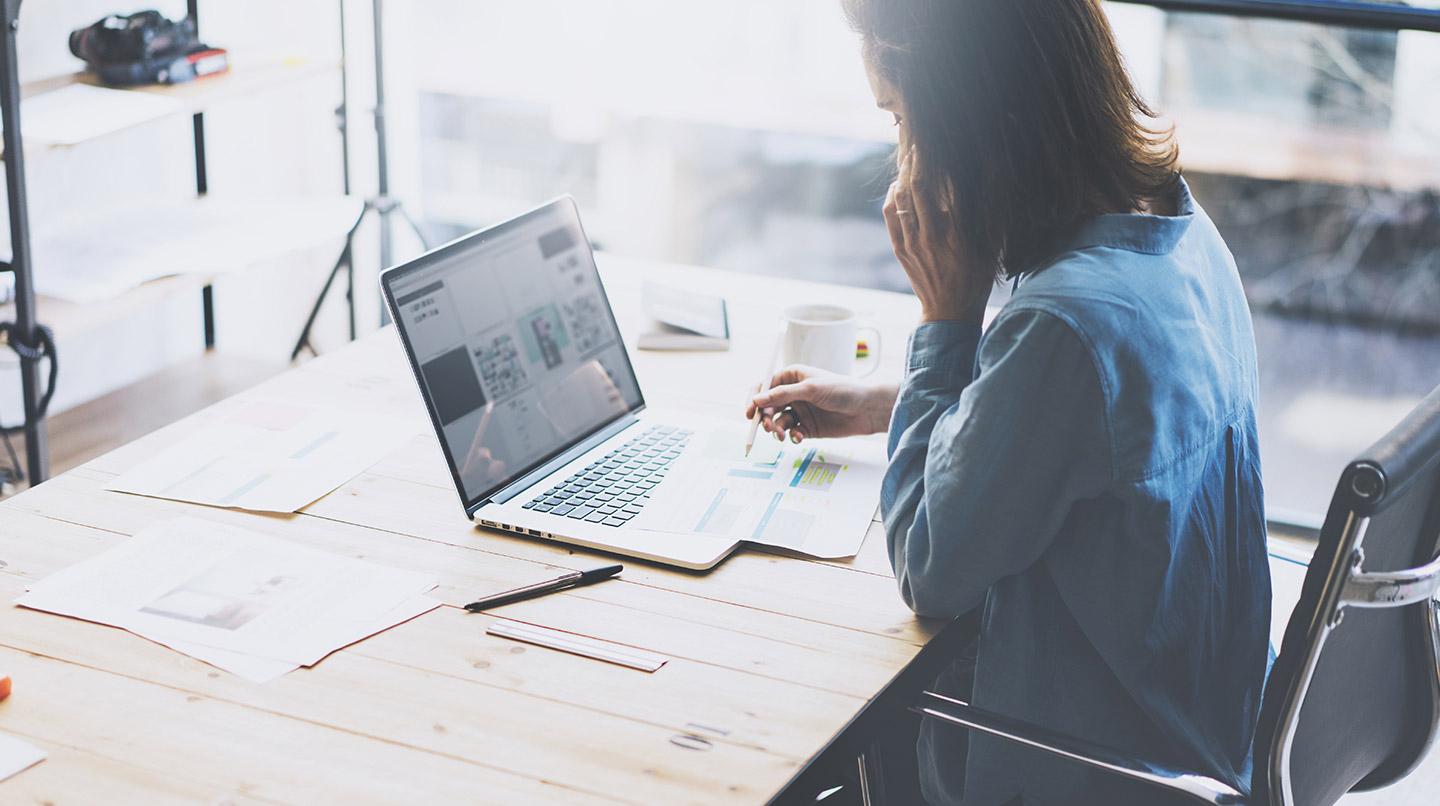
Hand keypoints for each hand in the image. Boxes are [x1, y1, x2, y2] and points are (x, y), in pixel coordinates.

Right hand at [745, 365, 897, 443]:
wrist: (867, 409)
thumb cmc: (843, 390)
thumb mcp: (811, 389)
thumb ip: (782, 395)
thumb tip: (756, 400)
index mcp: (791, 377)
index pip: (764, 386)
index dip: (754, 399)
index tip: (750, 413)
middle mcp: (793, 393)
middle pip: (767, 406)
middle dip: (765, 418)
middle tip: (768, 428)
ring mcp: (800, 410)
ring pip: (777, 422)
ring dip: (776, 429)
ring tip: (783, 435)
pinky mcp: (807, 427)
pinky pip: (790, 433)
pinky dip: (790, 436)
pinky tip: (798, 437)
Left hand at [883, 142, 989, 323]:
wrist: (950, 311)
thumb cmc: (976, 277)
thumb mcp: (990, 245)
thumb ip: (992, 214)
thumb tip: (996, 183)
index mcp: (958, 231)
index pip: (946, 186)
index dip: (939, 162)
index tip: (938, 144)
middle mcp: (932, 234)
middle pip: (918, 186)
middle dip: (916, 160)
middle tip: (917, 141)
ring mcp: (913, 241)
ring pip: (901, 198)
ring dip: (903, 174)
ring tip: (907, 157)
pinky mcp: (900, 249)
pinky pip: (891, 214)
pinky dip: (892, 195)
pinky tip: (898, 185)